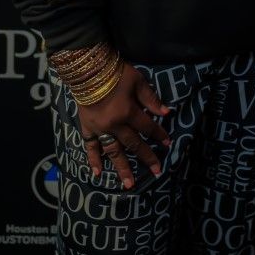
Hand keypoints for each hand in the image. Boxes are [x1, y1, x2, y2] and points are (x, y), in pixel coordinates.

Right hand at [78, 62, 170, 188]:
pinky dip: (93, 159)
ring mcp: (99, 129)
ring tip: (129, 184)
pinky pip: (90, 146)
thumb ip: (151, 99)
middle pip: (133, 144)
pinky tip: (97, 173)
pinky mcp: (87, 128)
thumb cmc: (116, 72)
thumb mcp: (138, 81)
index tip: (168, 144)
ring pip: (113, 151)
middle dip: (146, 157)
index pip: (148, 127)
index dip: (159, 134)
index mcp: (128, 112)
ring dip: (122, 168)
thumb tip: (166, 112)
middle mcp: (114, 125)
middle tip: (157, 172)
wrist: (88, 69)